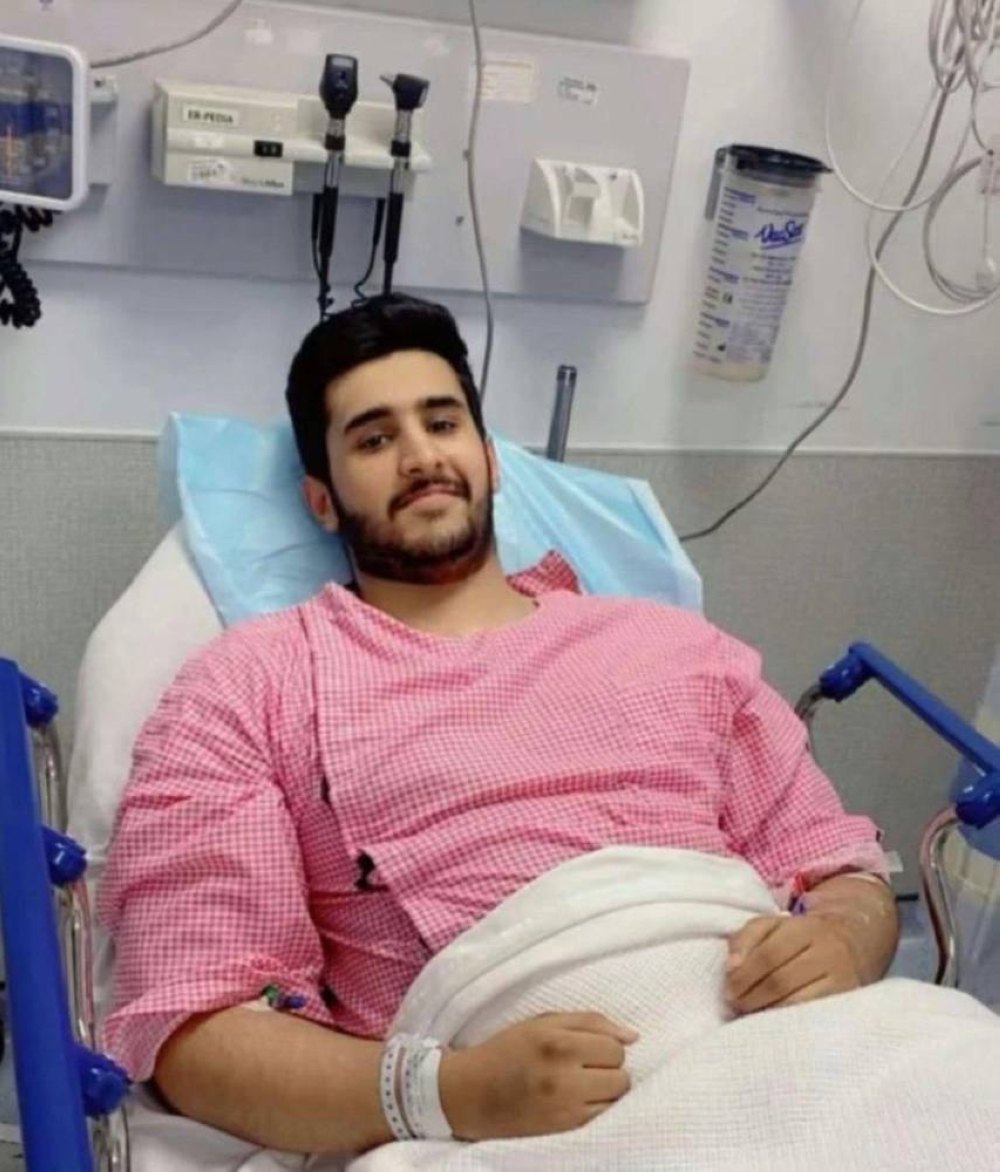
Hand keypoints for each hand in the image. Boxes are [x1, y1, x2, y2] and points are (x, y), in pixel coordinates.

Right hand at [439, 1012, 637, 1140]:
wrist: (470, 1093)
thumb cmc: (508, 1050)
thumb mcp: (542, 1023)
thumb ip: (590, 1022)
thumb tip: (633, 1036)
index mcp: (556, 1041)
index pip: (614, 1046)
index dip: (607, 1045)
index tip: (591, 1047)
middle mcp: (562, 1075)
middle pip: (620, 1074)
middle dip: (609, 1068)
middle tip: (586, 1066)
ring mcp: (564, 1107)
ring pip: (616, 1098)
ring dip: (606, 1089)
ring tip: (582, 1083)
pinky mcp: (563, 1130)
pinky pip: (602, 1117)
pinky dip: (596, 1107)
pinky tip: (577, 1100)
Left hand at [725, 913, 863, 1014]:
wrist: (854, 941)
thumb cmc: (801, 935)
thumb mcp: (773, 925)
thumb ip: (746, 939)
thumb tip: (731, 968)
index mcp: (804, 929)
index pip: (769, 954)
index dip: (744, 976)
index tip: (728, 991)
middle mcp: (827, 952)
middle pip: (781, 981)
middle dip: (752, 997)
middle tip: (735, 1007)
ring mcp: (842, 978)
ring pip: (797, 1002)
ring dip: (767, 1012)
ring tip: (750, 1015)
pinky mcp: (848, 1000)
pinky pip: (813, 1016)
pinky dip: (789, 1022)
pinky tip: (773, 1022)